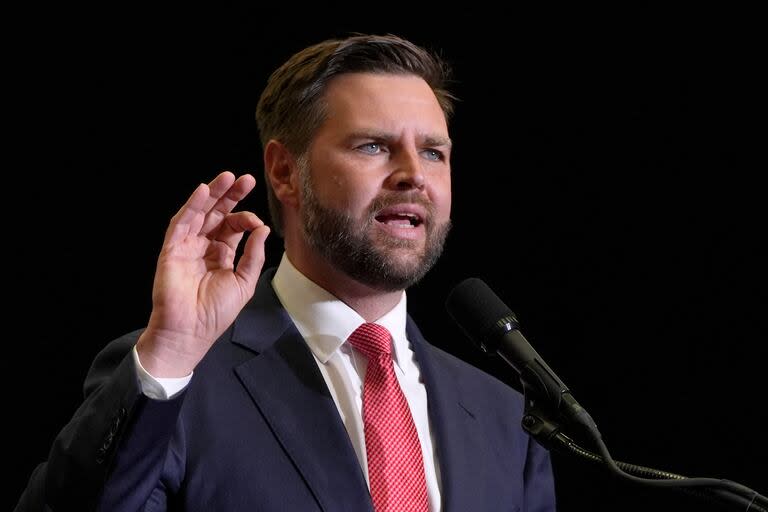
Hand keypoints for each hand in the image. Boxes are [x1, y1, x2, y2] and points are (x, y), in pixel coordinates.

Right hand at [136, 171, 269, 376]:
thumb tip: (262, 229)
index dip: (245, 218)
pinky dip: (191, 206)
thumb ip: (253, 255)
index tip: (257, 221)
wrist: (190, 332)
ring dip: (212, 194)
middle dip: (230, 195)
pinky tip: (202, 192)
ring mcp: (186, 247)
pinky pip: (181, 223)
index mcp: (221, 255)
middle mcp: (203, 247)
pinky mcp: (172, 250)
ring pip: (199, 213)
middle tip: (246, 179)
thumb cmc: (215, 313)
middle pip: (217, 214)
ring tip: (226, 177)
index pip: (233, 227)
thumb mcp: (243, 282)